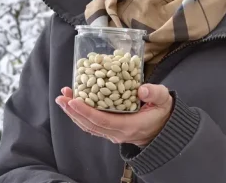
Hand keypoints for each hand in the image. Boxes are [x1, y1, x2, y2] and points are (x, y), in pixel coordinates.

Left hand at [55, 84, 173, 146]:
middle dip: (73, 111)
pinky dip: (80, 115)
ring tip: (62, 98)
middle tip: (61, 98)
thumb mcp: (163, 100)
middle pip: (91, 125)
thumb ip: (155, 93)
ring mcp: (113, 133)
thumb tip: (142, 90)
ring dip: (73, 113)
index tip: (74, 100)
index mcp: (130, 126)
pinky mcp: (110, 130)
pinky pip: (91, 125)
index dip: (87, 111)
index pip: (103, 121)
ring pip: (88, 126)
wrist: (164, 128)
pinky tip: (72, 103)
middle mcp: (118, 133)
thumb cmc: (162, 112)